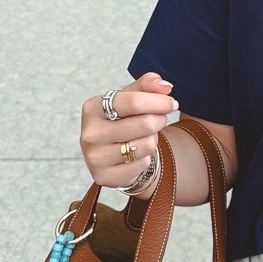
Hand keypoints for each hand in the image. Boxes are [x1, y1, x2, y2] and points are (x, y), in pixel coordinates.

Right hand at [80, 72, 176, 189]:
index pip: (133, 101)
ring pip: (146, 145)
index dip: (159, 101)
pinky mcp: (104, 176)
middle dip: (159, 120)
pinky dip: (145, 159)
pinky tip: (136, 155)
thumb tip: (164, 87)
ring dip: (153, 139)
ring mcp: (95, 157)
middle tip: (159, 119)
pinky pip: (141, 164)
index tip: (172, 103)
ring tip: (144, 136)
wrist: (111, 154)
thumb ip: (147, 85)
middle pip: (144, 123)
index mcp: (93, 108)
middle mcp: (90, 133)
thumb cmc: (122, 120)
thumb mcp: (131, 98)